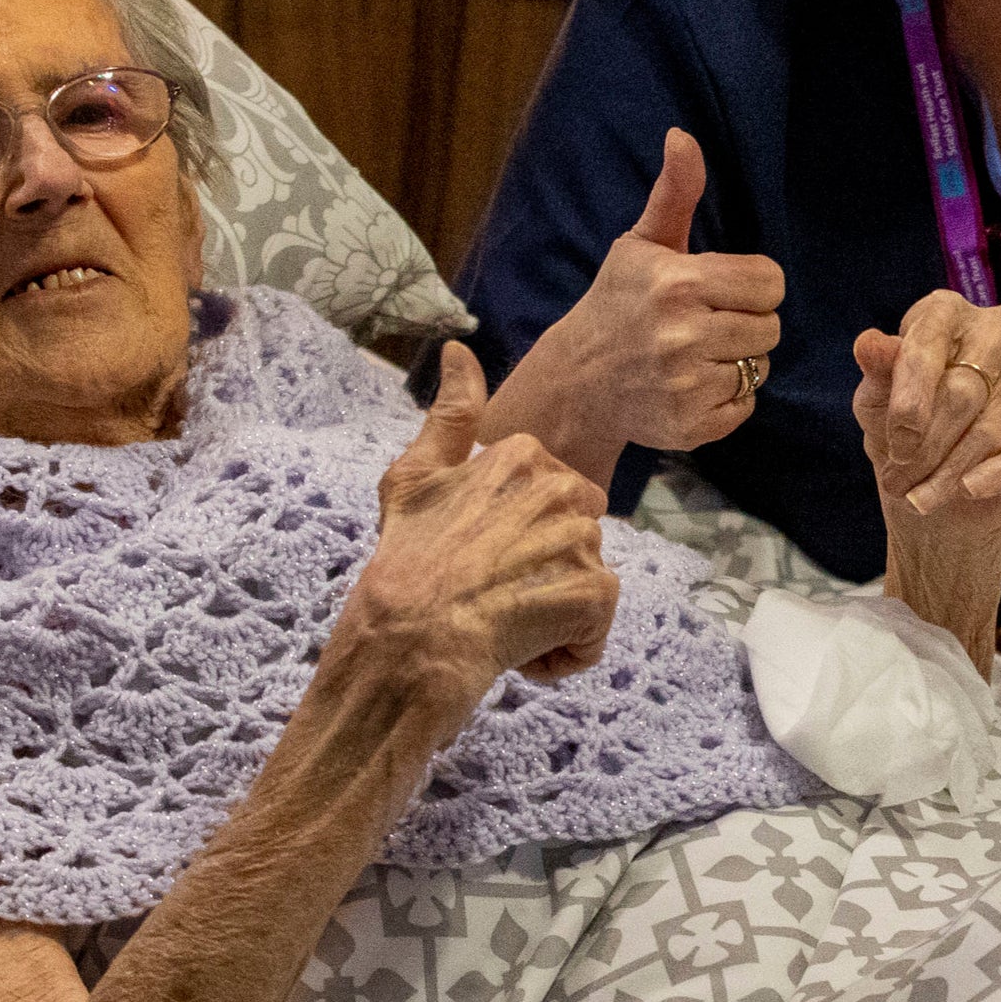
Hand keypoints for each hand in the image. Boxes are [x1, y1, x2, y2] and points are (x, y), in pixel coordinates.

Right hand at [335, 344, 619, 737]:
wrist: (407, 638)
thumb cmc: (406, 561)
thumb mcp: (413, 477)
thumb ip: (449, 412)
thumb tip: (458, 349)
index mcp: (523, 454)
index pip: (552, 499)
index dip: (513, 537)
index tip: (472, 555)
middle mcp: (561, 487)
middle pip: (575, 538)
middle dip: (541, 570)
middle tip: (485, 589)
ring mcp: (581, 540)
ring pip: (584, 584)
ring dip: (548, 613)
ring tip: (496, 621)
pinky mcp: (595, 592)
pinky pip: (593, 631)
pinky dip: (561, 652)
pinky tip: (518, 652)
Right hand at [541, 128, 787, 456]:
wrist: (577, 381)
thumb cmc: (617, 303)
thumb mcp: (642, 245)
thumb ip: (675, 192)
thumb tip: (684, 136)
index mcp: (679, 283)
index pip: (769, 282)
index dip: (753, 285)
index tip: (722, 290)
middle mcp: (684, 335)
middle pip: (770, 327)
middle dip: (746, 323)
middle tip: (707, 324)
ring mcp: (687, 384)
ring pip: (760, 368)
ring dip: (738, 361)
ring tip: (698, 354)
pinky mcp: (691, 425)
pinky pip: (745, 407)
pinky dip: (727, 399)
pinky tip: (693, 385)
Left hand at [853, 291, 1000, 530]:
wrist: (945, 495)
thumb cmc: (908, 436)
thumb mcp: (878, 407)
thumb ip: (878, 374)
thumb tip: (869, 343)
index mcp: (946, 312)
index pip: (928, 343)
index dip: (911, 397)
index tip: (897, 444)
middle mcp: (997, 327)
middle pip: (964, 390)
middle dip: (927, 447)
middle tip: (899, 485)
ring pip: (993, 424)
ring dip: (954, 471)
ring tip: (922, 499)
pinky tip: (972, 490)